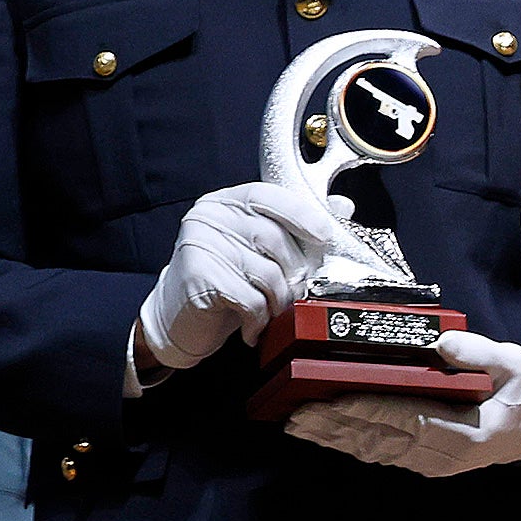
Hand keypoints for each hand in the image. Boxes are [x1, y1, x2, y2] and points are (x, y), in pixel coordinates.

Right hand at [137, 182, 340, 372]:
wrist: (178, 318)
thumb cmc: (224, 281)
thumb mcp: (257, 248)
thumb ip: (294, 225)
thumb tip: (342, 206)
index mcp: (225, 202)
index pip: (267, 195)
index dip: (301, 214)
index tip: (324, 237)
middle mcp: (208, 217)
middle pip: (272, 237)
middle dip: (295, 271)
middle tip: (296, 291)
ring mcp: (200, 245)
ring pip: (266, 272)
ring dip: (278, 300)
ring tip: (272, 311)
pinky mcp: (198, 277)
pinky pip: (250, 299)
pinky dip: (259, 318)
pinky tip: (253, 325)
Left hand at [285, 330, 520, 476]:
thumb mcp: (516, 365)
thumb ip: (482, 353)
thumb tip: (443, 342)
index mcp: (469, 432)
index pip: (410, 420)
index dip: (370, 412)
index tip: (335, 401)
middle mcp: (446, 455)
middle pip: (382, 440)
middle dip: (337, 427)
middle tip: (297, 414)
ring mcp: (432, 462)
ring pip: (375, 450)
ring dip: (334, 439)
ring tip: (298, 424)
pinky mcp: (422, 461)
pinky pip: (380, 453)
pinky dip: (348, 444)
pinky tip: (321, 434)